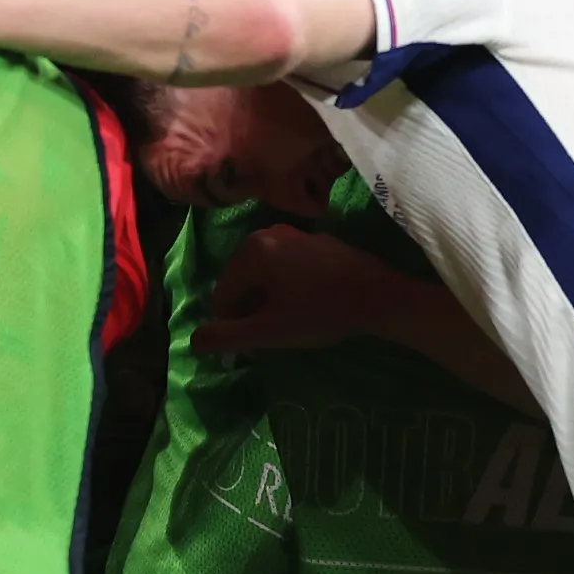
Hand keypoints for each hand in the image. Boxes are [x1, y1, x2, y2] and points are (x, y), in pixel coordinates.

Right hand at [193, 223, 395, 356]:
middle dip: (252, 308)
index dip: (235, 323)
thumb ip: (227, 336)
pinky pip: (287, 265)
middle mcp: (267, 232)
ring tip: (294, 318)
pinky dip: (289, 285)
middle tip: (277, 330)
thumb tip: (194, 340)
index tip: (259, 339)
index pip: (222, 295)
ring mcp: (294, 233)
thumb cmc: (321, 312)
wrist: (379, 296)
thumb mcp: (269, 332)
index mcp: (251, 250)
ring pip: (264, 274)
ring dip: (270, 298)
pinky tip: (310, 302)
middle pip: (242, 281)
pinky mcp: (316, 240)